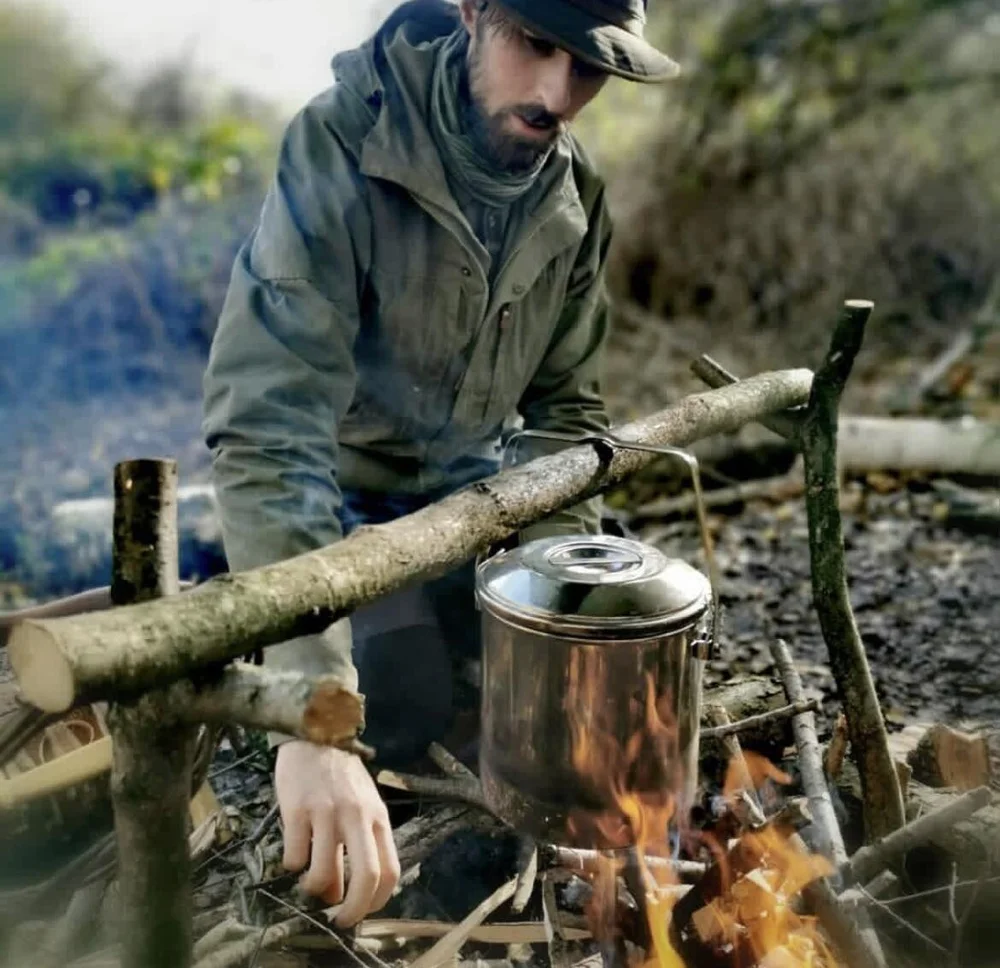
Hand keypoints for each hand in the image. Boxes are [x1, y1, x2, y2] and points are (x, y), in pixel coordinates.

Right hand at [275, 740, 399, 925]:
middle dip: (352, 909)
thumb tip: (337, 893)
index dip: (378, 901)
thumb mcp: (359, 806)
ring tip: (308, 882)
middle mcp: (357, 816)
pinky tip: (293, 856)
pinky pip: (295, 857)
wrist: (315, 732)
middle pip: (366, 876)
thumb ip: (356, 845)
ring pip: (324, 873)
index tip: (362, 912)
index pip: (390, 870)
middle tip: (339, 920)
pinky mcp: (298, 809)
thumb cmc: (340, 775)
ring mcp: (327, 812)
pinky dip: (292, 866)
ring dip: (314, 888)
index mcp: (378, 817)